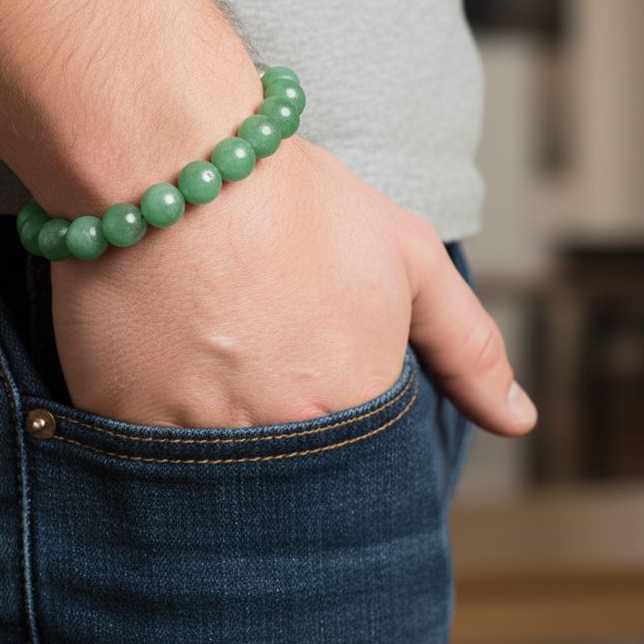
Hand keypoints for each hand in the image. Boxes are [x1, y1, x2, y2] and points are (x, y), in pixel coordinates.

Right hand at [49, 136, 537, 435]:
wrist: (173, 158)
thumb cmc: (294, 201)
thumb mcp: (408, 260)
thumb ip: (469, 348)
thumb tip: (518, 421)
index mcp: (355, 405)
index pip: (366, 474)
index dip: (341, 430)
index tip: (316, 391)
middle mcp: (281, 436)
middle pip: (291, 485)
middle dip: (282, 437)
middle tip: (258, 372)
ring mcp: (198, 436)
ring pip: (220, 478)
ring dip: (222, 433)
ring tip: (212, 363)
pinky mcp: (126, 423)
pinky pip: (148, 459)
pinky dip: (161, 425)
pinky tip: (166, 366)